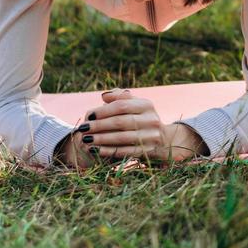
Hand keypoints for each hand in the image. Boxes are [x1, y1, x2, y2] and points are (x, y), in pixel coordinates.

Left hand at [59, 89, 206, 167]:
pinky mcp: (149, 151)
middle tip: (82, 129)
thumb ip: (120, 98)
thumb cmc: (142, 120)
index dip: (103, 110)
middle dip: (98, 126)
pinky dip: (108, 151)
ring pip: (122, 138)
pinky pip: (125, 151)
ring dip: (101, 139)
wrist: (165, 141)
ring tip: (85, 140)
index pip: (121, 105)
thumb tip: (104, 96)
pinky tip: (95, 150)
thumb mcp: (135, 105)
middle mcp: (151, 119)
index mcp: (146, 105)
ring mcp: (152, 136)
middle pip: (120, 122)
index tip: (88, 115)